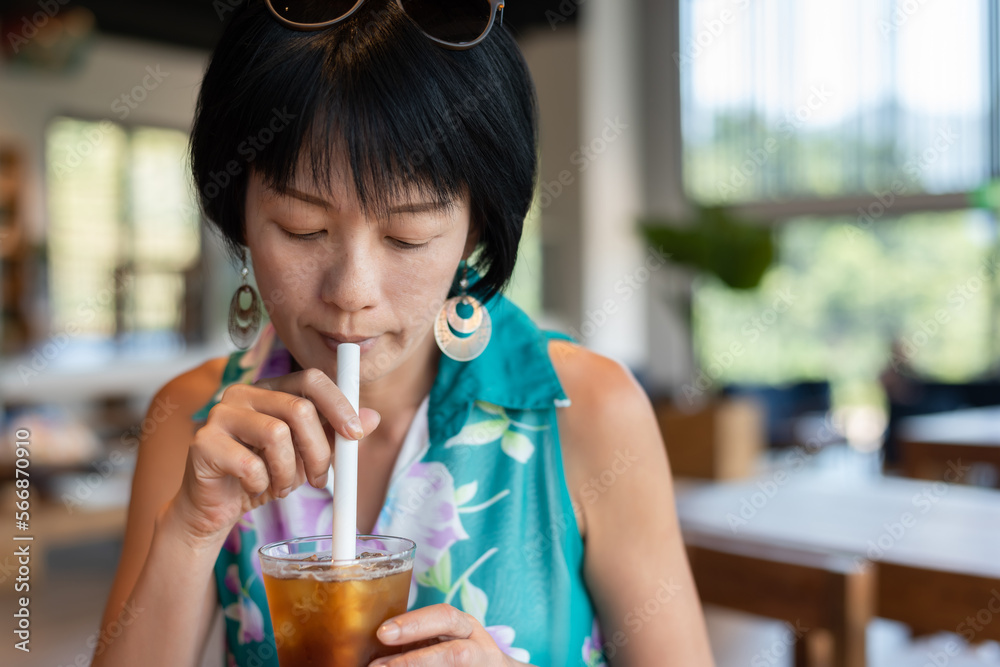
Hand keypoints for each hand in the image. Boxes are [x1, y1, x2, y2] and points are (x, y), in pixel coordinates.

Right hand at [167, 368, 380, 545]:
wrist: (215, 508)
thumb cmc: (264, 474)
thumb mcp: (307, 455)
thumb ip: (336, 435)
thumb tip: (373, 417)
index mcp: (271, 389)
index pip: (311, 379)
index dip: (339, 404)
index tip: (356, 434)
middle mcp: (243, 393)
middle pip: (299, 409)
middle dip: (319, 451)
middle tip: (319, 480)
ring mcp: (220, 414)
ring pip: (276, 435)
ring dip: (288, 473)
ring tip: (280, 486)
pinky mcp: (203, 442)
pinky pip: (250, 464)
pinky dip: (261, 484)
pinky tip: (253, 489)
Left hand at [369, 604, 523, 666]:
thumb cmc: (457, 652)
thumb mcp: (443, 637)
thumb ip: (417, 638)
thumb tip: (372, 646)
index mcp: (467, 628)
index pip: (445, 618)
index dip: (414, 623)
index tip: (382, 633)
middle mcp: (479, 649)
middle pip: (455, 654)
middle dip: (413, 661)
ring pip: (452, 664)